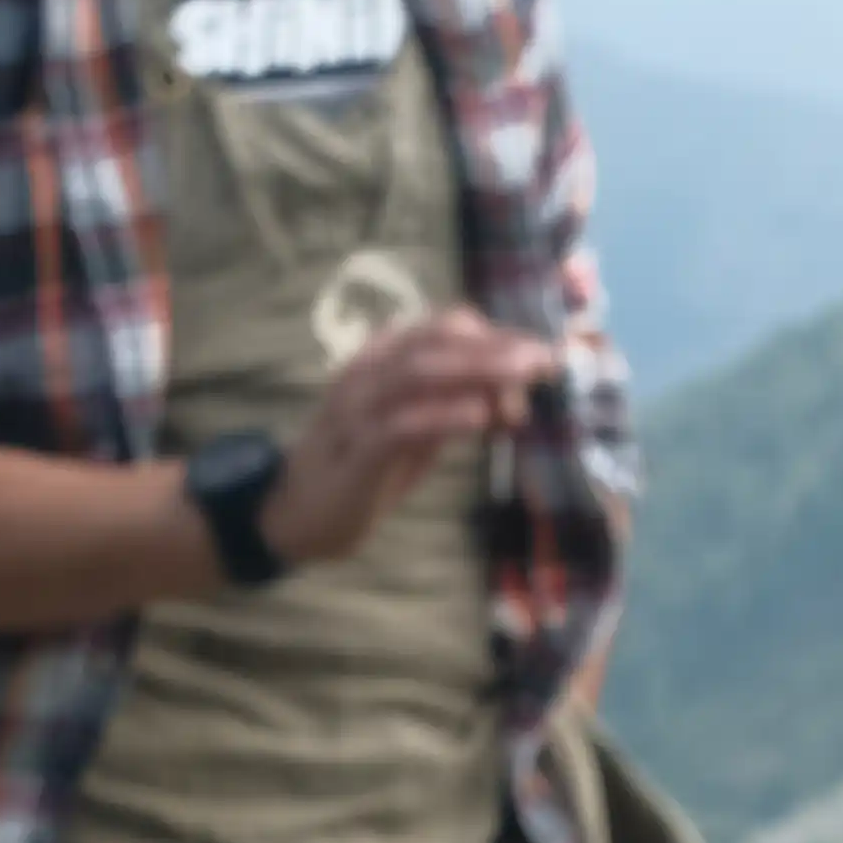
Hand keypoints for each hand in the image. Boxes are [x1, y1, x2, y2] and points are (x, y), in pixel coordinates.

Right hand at [268, 308, 558, 569]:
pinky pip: (401, 425)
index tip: (539, 356)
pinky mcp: (357, 452)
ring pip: (418, 372)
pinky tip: (481, 415)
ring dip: (476, 369)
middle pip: (435, 341)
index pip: (441, 329)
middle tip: (544, 360)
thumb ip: (454, 406)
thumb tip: (511, 396)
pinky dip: (443, 415)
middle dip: (494, 346)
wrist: (297, 513)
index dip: (494, 337)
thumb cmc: (364, 467)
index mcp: (382, 361)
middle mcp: (368, 374)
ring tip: (522, 376)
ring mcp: (359, 409)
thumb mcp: (417, 431)